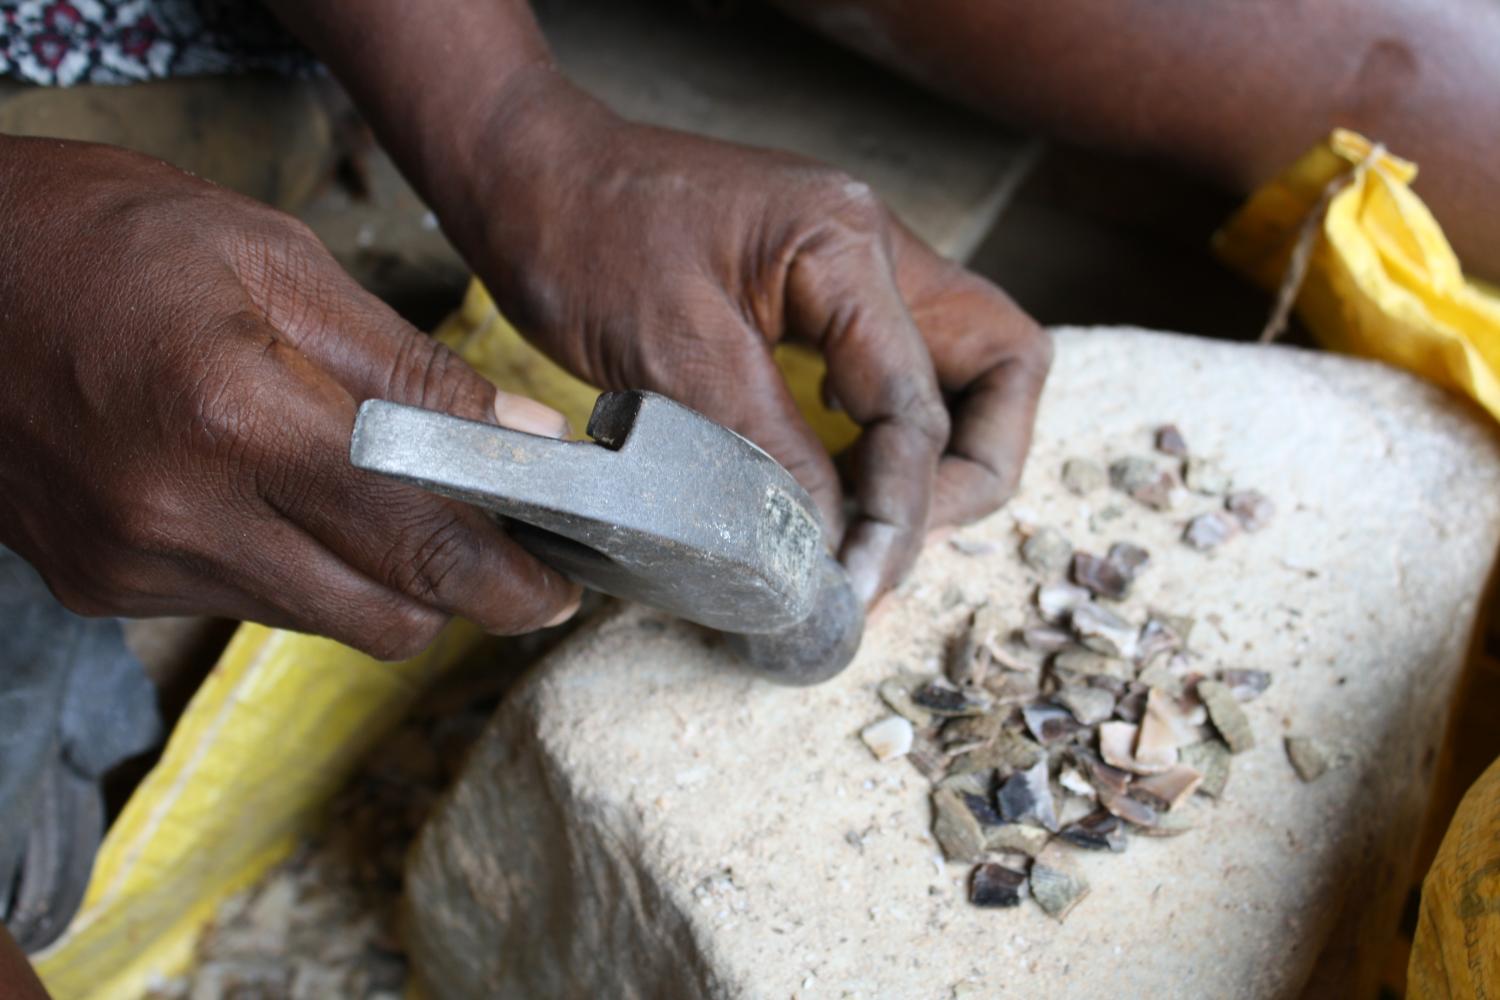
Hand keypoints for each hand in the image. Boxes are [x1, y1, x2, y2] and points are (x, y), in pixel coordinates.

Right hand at [0, 137, 580, 658]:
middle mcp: (181, 516)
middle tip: (492, 546)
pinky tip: (282, 499)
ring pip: (319, 621)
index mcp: (236, 419)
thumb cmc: (104, 238)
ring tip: (382, 502)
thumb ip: (409, 367)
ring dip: (374, 579)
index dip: (508, 579)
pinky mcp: (101, 585)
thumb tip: (522, 438)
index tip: (554, 584)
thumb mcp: (274, 262)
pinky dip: (294, 568)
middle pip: (382, 619)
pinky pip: (245, 605)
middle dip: (455, 594)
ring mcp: (134, 563)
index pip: (418, 544)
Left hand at [444, 78, 1050, 604]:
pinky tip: (839, 487)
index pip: (917, 404)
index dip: (898, 509)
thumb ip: (765, 448)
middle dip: (963, 475)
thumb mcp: (671, 351)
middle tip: (890, 551)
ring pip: (963, 376)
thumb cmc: (583, 235)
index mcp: (848, 244)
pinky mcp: (823, 302)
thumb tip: (831, 545)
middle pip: (999, 371)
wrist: (528, 176)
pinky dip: (885, 442)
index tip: (856, 584)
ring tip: (873, 534)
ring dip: (937, 461)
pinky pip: (895, 378)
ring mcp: (858, 274)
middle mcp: (879, 251)